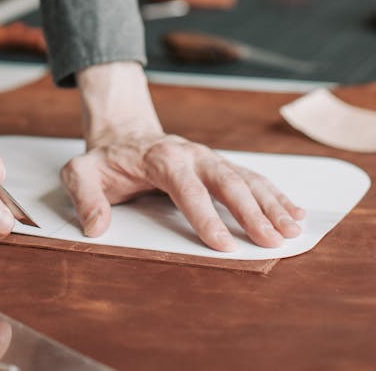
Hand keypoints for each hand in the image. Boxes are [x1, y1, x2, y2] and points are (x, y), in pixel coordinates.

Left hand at [67, 62, 304, 251]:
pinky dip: (275, 194)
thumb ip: (84, 196)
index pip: (187, 189)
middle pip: (226, 180)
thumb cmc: (105, 159)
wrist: (123, 131)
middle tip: (272, 239)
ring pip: (245, 178)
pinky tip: (295, 212)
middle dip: (252, 210)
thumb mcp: (80, 171)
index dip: (206, 217)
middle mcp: (191, 154)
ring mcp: (208, 158)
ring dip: (271, 203)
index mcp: (160, 158)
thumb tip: (95, 227)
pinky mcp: (218, 165)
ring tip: (293, 228)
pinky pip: (251, 177)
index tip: (224, 245)